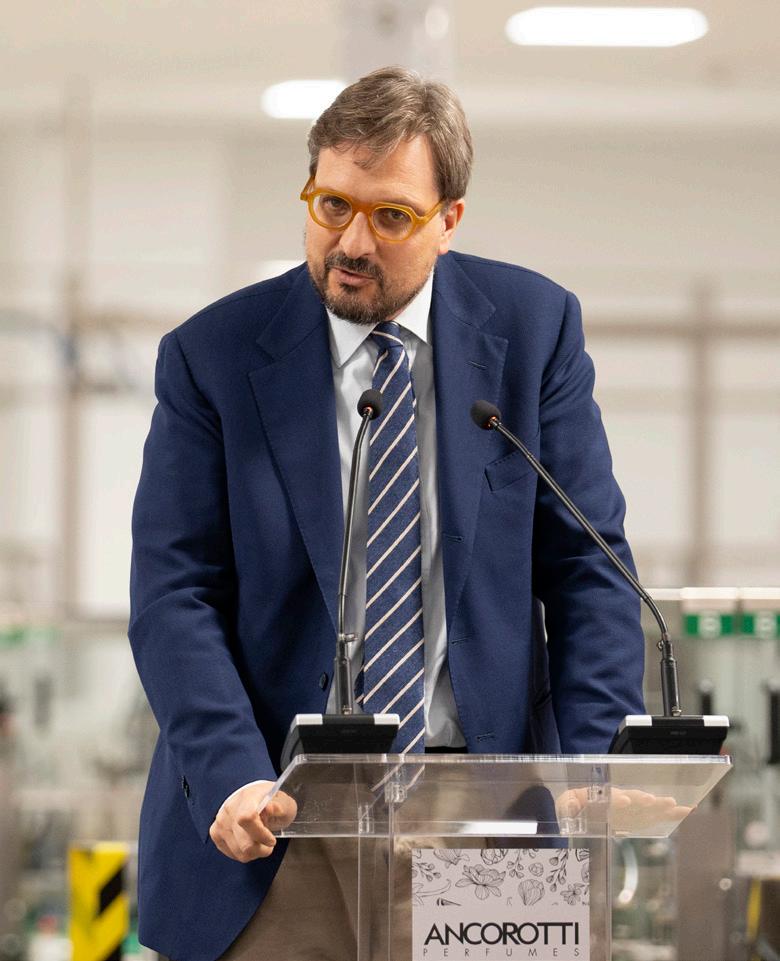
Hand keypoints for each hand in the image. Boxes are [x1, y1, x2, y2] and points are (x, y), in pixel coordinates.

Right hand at [209, 781, 297, 861]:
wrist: (253, 796)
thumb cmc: (270, 800)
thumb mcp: (283, 801)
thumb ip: (280, 805)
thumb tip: (272, 808)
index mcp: (248, 796)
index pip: (247, 818)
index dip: (260, 834)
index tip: (272, 840)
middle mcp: (230, 808)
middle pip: (244, 843)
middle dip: (261, 849)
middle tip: (268, 844)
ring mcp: (220, 821)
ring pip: (239, 852)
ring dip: (254, 852)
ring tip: (259, 841)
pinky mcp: (215, 832)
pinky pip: (231, 854)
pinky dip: (243, 853)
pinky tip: (249, 842)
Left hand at [556, 786, 692, 831]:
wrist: (577, 805)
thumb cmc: (572, 803)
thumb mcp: (564, 804)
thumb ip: (568, 804)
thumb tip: (575, 804)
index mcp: (601, 795)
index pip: (610, 796)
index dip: (617, 798)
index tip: (625, 801)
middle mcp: (619, 800)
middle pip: (633, 798)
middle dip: (644, 800)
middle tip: (657, 801)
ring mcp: (630, 809)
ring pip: (647, 806)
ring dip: (660, 805)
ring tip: (674, 804)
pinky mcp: (638, 818)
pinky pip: (655, 816)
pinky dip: (670, 814)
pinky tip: (686, 810)